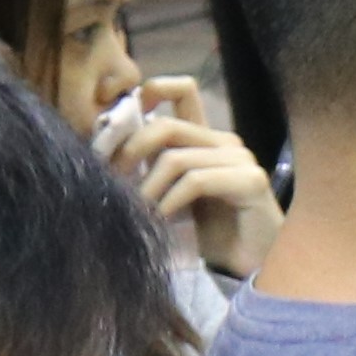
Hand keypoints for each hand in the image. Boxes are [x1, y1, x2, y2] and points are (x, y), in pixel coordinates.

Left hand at [114, 77, 279, 274]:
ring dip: (148, 189)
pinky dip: (171, 202)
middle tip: (114, 182)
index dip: (149, 92)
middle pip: (166, 125)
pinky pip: (196, 181)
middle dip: (130, 153)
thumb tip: (104, 150)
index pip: (181, 90)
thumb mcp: (168, 193)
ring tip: (138, 211)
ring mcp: (240, 159)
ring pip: (176, 158)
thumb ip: (150, 167)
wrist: (249, 265)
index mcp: (203, 138)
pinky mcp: (251, 181)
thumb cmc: (207, 232)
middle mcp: (223, 141)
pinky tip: (162, 220)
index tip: (119, 122)